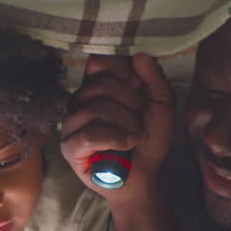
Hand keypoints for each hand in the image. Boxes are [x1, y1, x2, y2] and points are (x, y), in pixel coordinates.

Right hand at [60, 53, 174, 203]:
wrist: (146, 175)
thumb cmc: (150, 138)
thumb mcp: (161, 103)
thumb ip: (153, 78)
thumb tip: (139, 55)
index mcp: (97, 86)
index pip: (98, 62)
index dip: (123, 73)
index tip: (140, 89)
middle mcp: (80, 101)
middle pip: (100, 85)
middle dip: (130, 104)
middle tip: (140, 121)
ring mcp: (72, 124)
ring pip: (95, 109)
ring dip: (126, 124)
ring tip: (136, 136)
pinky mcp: (70, 147)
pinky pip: (88, 135)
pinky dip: (115, 139)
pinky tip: (127, 145)